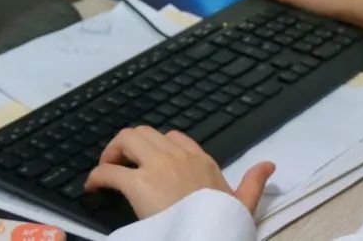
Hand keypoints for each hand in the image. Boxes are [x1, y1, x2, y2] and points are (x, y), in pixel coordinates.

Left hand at [85, 126, 275, 219]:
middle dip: (128, 144)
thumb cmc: (223, 224)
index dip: (157, 146)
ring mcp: (158, 167)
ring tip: (106, 169)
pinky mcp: (138, 184)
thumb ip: (253, 183)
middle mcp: (179, 157)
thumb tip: (270, 165)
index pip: (175, 137)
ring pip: (127, 140)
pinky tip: (93, 187)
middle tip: (120, 162)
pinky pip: (110, 171)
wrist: (210, 237)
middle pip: (145, 133)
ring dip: (112, 152)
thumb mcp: (244, 204)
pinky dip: (97, 175)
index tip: (149, 160)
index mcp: (202, 161)